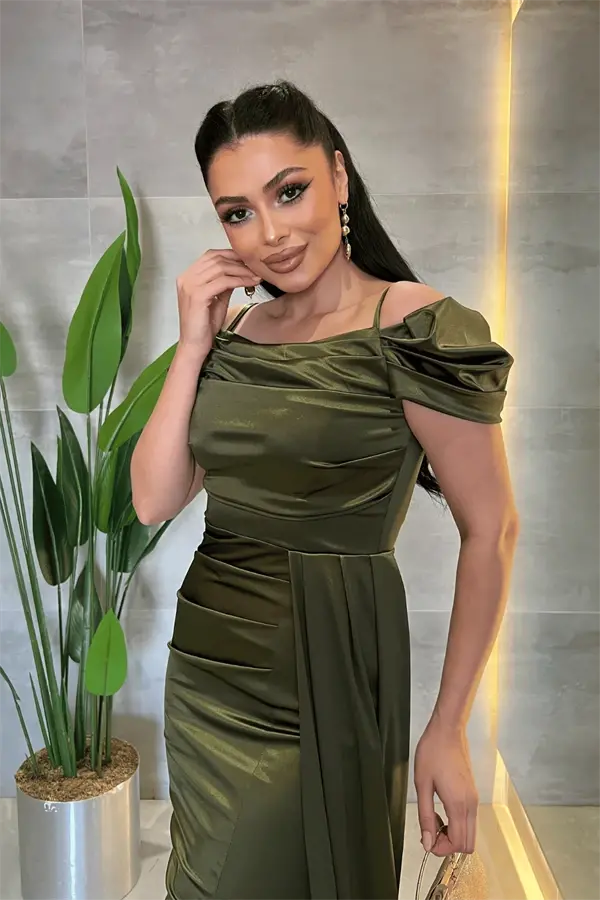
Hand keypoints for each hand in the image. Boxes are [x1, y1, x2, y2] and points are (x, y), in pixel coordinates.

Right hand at [175, 249, 260, 353]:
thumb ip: (224, 283)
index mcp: (188, 276)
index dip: (232, 255)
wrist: (194, 345)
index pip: (211, 255)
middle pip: (217, 259)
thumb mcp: (217, 299)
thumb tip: (239, 270)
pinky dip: (239, 280)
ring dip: (242, 270)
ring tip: (256, 276)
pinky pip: (223, 281)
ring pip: (221, 268)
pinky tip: (250, 283)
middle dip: (239, 262)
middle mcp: (186, 277)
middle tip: (256, 268)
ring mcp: (190, 285)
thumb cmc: (204, 325)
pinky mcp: (197, 295)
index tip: (249, 261)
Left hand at [414, 713, 478, 856]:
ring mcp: (474, 799)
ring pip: (470, 833)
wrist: (447, 731)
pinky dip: (456, 824)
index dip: (441, 848)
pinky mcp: (472, 793)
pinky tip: (440, 809)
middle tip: (430, 830)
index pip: (458, 843)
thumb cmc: (432, 752)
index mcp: (458, 804)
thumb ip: (425, 816)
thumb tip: (427, 842)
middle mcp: (471, 805)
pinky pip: (469, 820)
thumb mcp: (422, 784)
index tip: (427, 838)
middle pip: (468, 843)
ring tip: (433, 818)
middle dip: (448, 845)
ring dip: (452, 834)